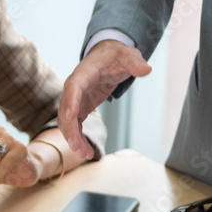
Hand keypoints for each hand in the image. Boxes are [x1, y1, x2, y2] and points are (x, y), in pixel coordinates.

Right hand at [60, 40, 150, 157]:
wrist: (107, 58)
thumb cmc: (116, 56)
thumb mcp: (128, 56)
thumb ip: (135, 63)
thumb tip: (146, 70)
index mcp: (83, 74)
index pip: (73, 89)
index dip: (71, 102)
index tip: (72, 118)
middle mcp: (73, 88)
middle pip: (66, 111)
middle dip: (71, 130)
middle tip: (79, 147)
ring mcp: (74, 100)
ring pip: (67, 122)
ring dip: (73, 138)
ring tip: (84, 154)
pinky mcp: (79, 108)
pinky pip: (74, 126)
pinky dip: (78, 138)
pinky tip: (86, 151)